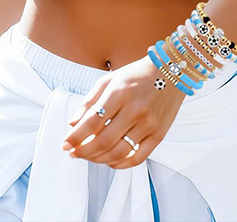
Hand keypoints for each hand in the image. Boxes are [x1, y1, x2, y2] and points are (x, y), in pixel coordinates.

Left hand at [62, 55, 186, 169]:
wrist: (171, 71)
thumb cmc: (137, 74)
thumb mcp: (110, 79)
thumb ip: (90, 100)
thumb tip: (73, 122)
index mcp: (120, 92)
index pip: (93, 122)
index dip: (76, 136)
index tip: (65, 144)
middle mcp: (135, 109)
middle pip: (103, 140)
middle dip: (83, 151)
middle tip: (73, 153)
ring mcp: (148, 124)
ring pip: (118, 152)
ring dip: (98, 159)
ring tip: (88, 157)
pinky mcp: (159, 135)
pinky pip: (137, 158)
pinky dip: (120, 164)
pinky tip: (109, 160)